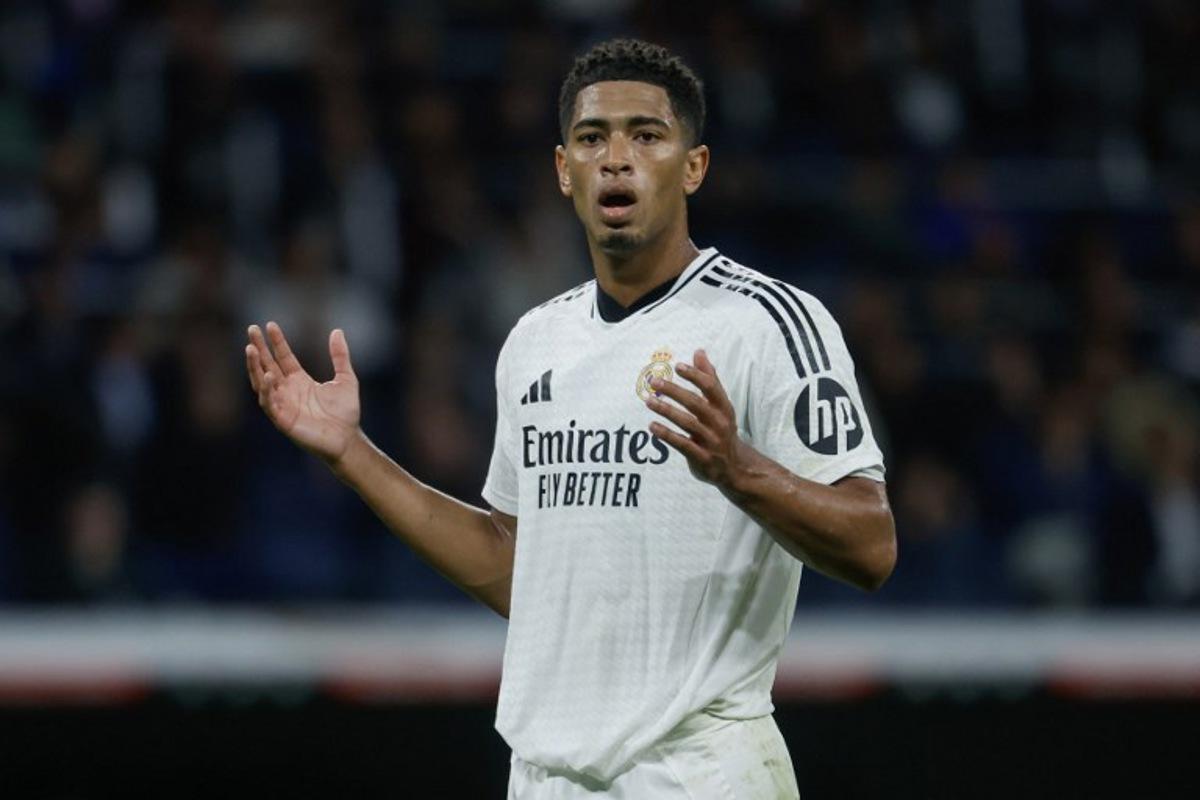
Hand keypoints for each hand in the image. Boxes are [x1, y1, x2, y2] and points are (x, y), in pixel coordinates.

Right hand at [245, 322, 360, 464]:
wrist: (348, 439)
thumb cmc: (346, 413)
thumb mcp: (346, 378)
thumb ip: (340, 356)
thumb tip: (337, 331)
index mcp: (299, 381)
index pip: (283, 357)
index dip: (277, 342)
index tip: (270, 325)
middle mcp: (287, 391)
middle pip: (268, 365)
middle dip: (259, 348)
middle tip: (252, 329)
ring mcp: (283, 405)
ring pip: (261, 383)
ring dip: (255, 366)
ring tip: (251, 348)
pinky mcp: (282, 420)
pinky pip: (269, 403)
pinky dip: (266, 390)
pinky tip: (268, 375)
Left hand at [645, 349, 748, 489]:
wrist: (735, 467)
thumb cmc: (722, 429)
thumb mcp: (720, 405)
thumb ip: (710, 378)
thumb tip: (699, 352)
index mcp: (724, 407)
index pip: (711, 387)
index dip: (695, 375)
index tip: (678, 366)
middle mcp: (719, 423)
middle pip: (696, 403)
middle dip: (674, 391)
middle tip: (654, 381)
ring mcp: (711, 441)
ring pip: (687, 423)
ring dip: (666, 411)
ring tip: (649, 401)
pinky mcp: (702, 458)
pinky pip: (682, 444)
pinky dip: (667, 435)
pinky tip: (652, 426)